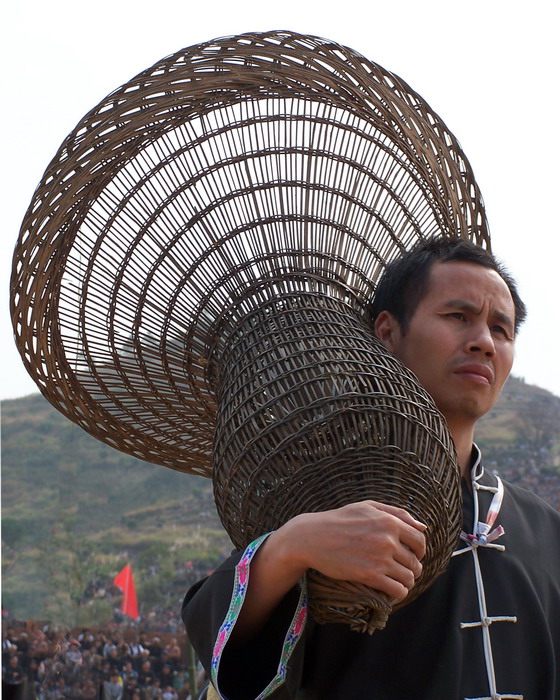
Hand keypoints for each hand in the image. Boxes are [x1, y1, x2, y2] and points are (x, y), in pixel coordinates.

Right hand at [271, 501, 426, 602]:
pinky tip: (389, 588)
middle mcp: (388, 540)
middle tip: (403, 570)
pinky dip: (397, 592)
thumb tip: (423, 527)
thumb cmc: (340, 519)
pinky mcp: (370, 576)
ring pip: (408, 578)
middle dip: (413, 568)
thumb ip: (397, 513)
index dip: (420, 551)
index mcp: (389, 521)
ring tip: (396, 580)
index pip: (420, 541)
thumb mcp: (368, 507)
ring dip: (405, 582)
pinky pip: (397, 590)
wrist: (313, 537)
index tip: (413, 556)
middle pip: (415, 562)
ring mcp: (380, 559)